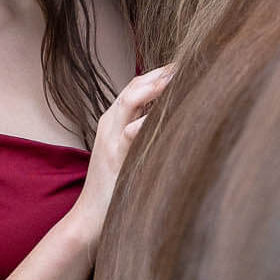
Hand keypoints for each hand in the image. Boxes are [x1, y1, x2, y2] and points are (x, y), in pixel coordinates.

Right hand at [68, 65, 173, 258]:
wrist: (90, 216)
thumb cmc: (115, 186)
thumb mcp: (130, 153)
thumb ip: (144, 133)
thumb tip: (172, 120)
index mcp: (115, 119)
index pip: (138, 85)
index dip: (161, 73)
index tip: (187, 65)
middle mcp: (110, 122)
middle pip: (135, 85)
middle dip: (162, 73)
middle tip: (190, 62)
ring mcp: (110, 138)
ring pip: (130, 100)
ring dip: (155, 87)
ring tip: (177, 77)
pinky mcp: (114, 157)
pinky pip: (130, 133)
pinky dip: (146, 123)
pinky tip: (162, 118)